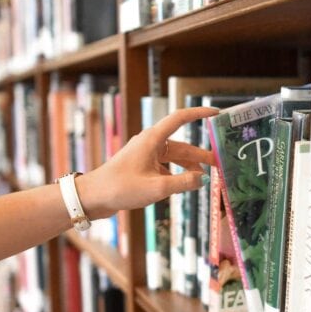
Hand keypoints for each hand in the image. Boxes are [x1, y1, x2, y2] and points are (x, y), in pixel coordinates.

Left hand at [76, 107, 217, 219]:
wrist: (92, 198)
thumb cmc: (121, 188)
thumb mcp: (157, 187)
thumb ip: (184, 183)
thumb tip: (204, 179)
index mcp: (152, 139)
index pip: (180, 118)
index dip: (199, 114)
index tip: (216, 114)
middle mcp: (150, 143)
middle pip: (182, 145)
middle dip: (200, 155)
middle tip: (218, 165)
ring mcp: (145, 154)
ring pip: (174, 158)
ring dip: (189, 167)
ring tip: (203, 179)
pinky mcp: (142, 166)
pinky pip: (165, 167)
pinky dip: (176, 174)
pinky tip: (182, 186)